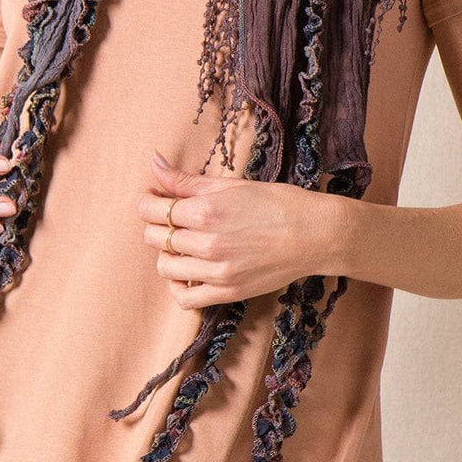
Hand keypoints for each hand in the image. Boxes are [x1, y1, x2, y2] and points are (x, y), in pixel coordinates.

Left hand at [138, 150, 337, 309]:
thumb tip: (154, 162)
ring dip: (166, 254)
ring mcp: (217, 272)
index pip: (152, 209)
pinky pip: (185, 298)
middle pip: (155, 237)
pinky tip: (187, 272)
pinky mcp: (228, 292)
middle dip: (155, 225)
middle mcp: (207, 243)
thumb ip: (187, 180)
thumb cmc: (277, 203)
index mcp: (206, 211)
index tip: (153, 199)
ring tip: (183, 244)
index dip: (146, 202)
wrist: (315, 234)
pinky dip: (178, 287)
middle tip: (170, 218)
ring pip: (165, 267)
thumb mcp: (231, 185)